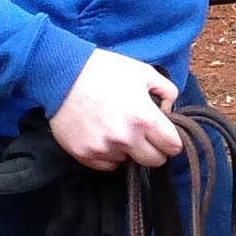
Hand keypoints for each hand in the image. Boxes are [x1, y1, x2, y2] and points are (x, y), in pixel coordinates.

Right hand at [50, 50, 181, 168]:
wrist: (62, 74)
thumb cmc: (105, 70)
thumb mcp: (144, 72)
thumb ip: (167, 91)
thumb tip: (169, 111)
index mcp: (144, 118)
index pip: (172, 147)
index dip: (172, 141)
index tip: (166, 135)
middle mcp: (125, 138)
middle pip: (154, 161)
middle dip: (155, 149)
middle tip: (145, 135)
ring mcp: (103, 149)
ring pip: (129, 161)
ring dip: (128, 149)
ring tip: (116, 127)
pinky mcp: (84, 155)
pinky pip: (107, 164)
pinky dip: (109, 154)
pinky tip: (103, 134)